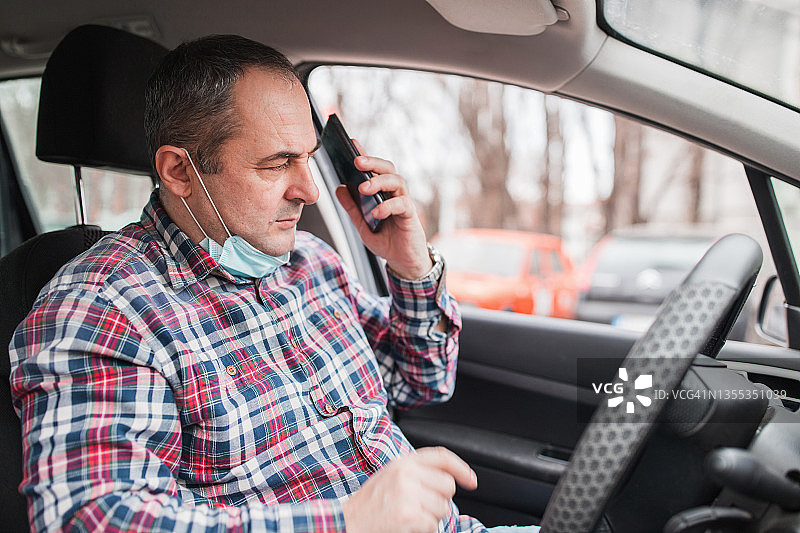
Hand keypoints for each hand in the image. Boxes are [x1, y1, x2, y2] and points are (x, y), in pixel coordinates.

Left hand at [335, 142, 431, 278]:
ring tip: (364, 187)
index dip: (364, 154)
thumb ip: (352, 207)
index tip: (351, 144)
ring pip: (397, 181)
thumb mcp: (362, 225)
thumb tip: (339, 188)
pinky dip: (387, 206)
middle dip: (372, 162)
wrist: (403, 262)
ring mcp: (404, 202)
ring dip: (379, 181)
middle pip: (388, 168)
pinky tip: (376, 212)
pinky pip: (401, 204)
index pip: (374, 169)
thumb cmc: (386, 240)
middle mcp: (395, 193)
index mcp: (383, 192)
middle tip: (356, 161)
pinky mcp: (411, 215)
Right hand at [342, 447, 477, 532]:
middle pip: (447, 486)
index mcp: (403, 462)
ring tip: (408, 517)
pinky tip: (406, 526)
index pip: (442, 457)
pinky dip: (423, 530)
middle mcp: (406, 474)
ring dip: (431, 518)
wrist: (347, 524)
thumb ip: (415, 472)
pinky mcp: (409, 515)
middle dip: (439, 500)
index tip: (471, 481)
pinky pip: (433, 526)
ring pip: (443, 508)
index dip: (461, 468)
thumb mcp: (390, 476)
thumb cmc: (369, 505)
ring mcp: (408, 494)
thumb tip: (448, 478)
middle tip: (418, 507)